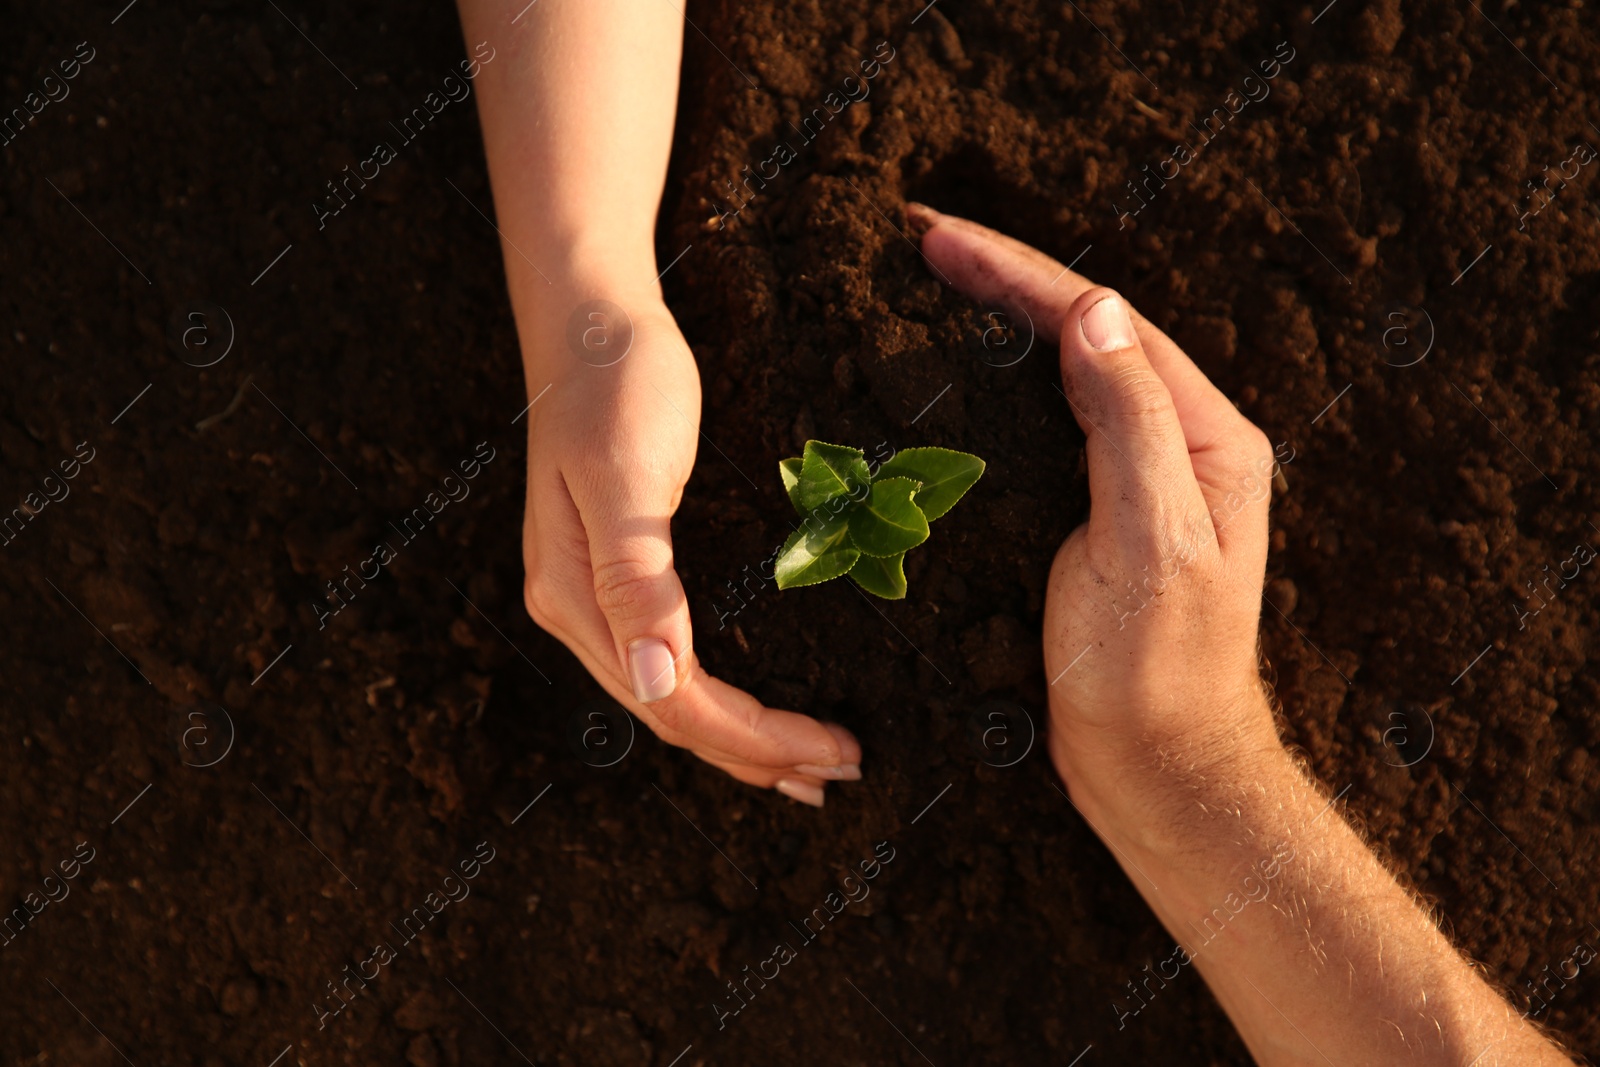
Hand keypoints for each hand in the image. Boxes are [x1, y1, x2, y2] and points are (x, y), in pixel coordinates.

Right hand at [518, 282, 860, 804]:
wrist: (593, 320)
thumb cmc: (618, 384)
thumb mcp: (629, 476)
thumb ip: (637, 579)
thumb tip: (656, 682)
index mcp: (575, 598)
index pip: (674, 702)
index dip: (755, 738)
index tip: (834, 748)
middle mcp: (577, 610)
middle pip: (674, 714)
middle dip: (759, 754)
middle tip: (844, 771)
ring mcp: (593, 596)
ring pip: (672, 697)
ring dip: (742, 740)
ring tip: (811, 767)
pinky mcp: (620, 573)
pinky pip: (674, 661)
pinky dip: (721, 699)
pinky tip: (755, 710)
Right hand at [911, 207, 1285, 823]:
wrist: (1156, 767)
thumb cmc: (1155, 671)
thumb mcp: (1149, 543)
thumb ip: (1128, 424)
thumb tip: (1094, 311)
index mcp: (1202, 436)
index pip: (1103, 323)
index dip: (1017, 275)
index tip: (937, 239)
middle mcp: (1176, 442)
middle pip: (1084, 333)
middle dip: (1002, 282)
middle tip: (918, 241)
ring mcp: (1136, 477)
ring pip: (1061, 373)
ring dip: (996, 324)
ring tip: (927, 285)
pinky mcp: (1096, 513)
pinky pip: (1045, 425)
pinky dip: (994, 388)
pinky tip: (951, 378)